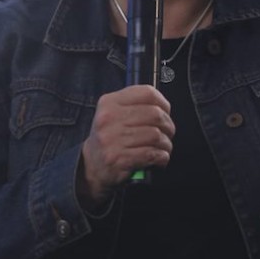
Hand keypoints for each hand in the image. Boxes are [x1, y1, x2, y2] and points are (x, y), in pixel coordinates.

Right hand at [78, 85, 174, 207]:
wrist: (91, 165)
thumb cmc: (110, 137)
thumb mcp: (114, 113)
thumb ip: (135, 105)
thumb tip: (163, 106)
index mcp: (109, 102)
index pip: (146, 93)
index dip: (163, 102)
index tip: (166, 111)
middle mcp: (109, 119)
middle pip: (155, 115)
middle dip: (168, 125)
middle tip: (168, 132)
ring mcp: (112, 140)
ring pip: (155, 135)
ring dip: (166, 143)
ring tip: (164, 147)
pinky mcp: (118, 159)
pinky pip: (151, 154)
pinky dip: (162, 156)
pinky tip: (159, 157)